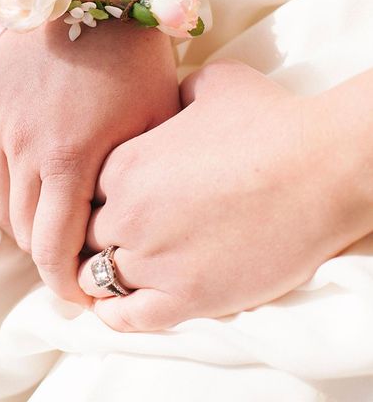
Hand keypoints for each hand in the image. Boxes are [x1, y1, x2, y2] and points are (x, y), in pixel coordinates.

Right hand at [0, 13, 179, 302]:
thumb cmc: (134, 53)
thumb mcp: (155, 116)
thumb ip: (137, 173)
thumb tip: (133, 221)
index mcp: (71, 156)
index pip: (54, 247)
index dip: (66, 281)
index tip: (82, 293)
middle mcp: (26, 147)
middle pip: (25, 229)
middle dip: (47, 257)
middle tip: (69, 263)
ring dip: (17, 231)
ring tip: (40, 239)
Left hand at [79, 59, 372, 329]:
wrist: (320, 168)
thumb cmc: (270, 120)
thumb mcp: (212, 83)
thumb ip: (176, 91)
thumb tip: (171, 96)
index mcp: (125, 162)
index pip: (81, 191)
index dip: (95, 197)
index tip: (110, 201)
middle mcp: (128, 212)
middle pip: (86, 234)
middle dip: (96, 235)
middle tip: (114, 237)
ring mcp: (154, 258)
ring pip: (99, 277)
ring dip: (104, 274)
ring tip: (116, 272)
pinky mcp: (186, 298)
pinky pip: (127, 318)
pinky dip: (116, 315)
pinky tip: (118, 307)